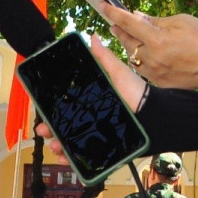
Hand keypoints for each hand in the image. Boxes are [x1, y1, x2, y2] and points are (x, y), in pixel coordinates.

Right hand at [35, 36, 146, 160]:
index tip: (42, 110)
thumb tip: (93, 36)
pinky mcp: (105, 151)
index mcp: (92, 102)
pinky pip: (86, 159)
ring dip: (59, 146)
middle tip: (44, 129)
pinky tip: (66, 159)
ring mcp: (97, 136)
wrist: (155, 117)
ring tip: (56, 146)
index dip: (52, 109)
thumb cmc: (138, 93)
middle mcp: (93, 120)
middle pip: (65, 126)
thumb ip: (104, 57)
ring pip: (71, 143)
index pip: (67, 106)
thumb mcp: (119, 73)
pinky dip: (74, 161)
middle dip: (50, 129)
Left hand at [102, 5, 197, 90]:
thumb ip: (156, 20)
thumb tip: (136, 16)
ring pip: (132, 56)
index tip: (103, 5)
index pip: (128, 23)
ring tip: (130, 36)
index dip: (114, 13)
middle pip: (127, 41)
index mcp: (158, 40)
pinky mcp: (161, 83)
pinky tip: (144, 53)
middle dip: (119, 29)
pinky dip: (139, 59)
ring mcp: (155, 73)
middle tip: (114, 22)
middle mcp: (153, 58)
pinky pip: (142, 69)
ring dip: (129, 45)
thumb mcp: (182, 21)